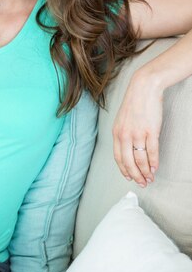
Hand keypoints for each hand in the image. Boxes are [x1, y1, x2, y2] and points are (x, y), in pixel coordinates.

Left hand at [112, 70, 162, 187]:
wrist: (144, 88)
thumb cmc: (135, 103)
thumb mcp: (122, 119)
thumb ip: (123, 133)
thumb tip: (128, 149)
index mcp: (116, 133)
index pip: (118, 157)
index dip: (124, 170)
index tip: (130, 177)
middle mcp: (125, 135)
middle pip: (128, 162)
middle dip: (135, 175)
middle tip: (141, 183)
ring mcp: (138, 133)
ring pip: (140, 159)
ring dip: (145, 172)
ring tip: (149, 178)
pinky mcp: (151, 131)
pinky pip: (152, 151)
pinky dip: (153, 162)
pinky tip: (154, 168)